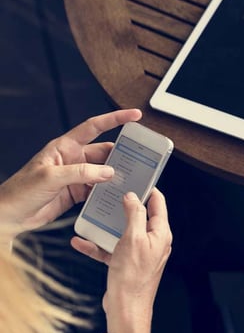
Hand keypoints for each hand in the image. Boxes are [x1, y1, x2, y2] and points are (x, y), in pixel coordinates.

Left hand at [0, 109, 141, 235]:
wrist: (9, 216)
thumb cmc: (20, 192)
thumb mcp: (50, 177)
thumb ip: (81, 172)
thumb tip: (108, 171)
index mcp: (64, 147)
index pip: (94, 127)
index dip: (115, 119)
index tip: (134, 115)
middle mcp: (72, 159)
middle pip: (104, 152)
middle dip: (122, 153)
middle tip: (141, 156)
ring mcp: (76, 176)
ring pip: (104, 171)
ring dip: (117, 174)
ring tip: (133, 177)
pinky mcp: (77, 192)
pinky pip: (99, 189)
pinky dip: (109, 191)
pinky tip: (117, 194)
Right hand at [71, 189, 171, 332]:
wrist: (126, 307)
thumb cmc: (133, 276)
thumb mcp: (133, 238)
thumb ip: (135, 215)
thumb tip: (134, 197)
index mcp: (160, 234)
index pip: (158, 204)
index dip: (149, 190)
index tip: (138, 179)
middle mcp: (153, 242)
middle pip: (139, 217)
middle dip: (124, 206)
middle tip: (111, 194)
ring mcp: (139, 253)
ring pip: (122, 233)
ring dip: (107, 226)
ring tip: (93, 215)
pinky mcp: (126, 263)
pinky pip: (111, 249)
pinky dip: (98, 245)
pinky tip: (82, 241)